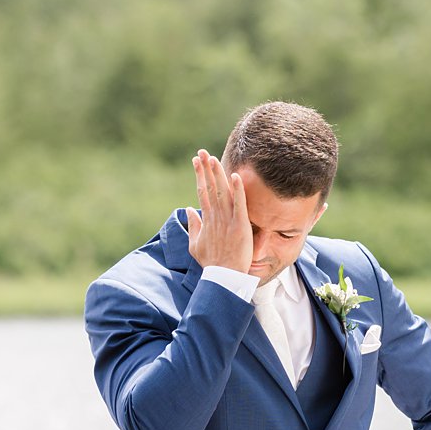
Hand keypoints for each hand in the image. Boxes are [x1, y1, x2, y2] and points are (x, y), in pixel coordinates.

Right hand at [185, 150, 251, 272]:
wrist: (224, 277)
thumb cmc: (212, 263)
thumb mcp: (196, 245)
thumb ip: (194, 226)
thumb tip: (189, 209)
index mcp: (206, 220)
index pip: (202, 192)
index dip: (200, 175)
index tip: (197, 161)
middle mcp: (215, 217)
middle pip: (209, 187)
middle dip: (205, 169)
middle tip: (202, 152)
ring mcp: (228, 220)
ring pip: (222, 192)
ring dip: (218, 174)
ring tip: (213, 158)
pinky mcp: (240, 226)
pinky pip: (240, 204)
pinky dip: (238, 190)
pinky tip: (236, 176)